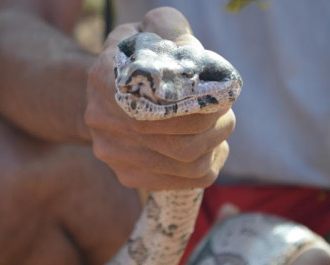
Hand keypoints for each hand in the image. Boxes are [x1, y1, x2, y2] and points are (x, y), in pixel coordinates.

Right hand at [85, 7, 235, 190]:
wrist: (106, 97)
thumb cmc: (135, 63)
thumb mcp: (145, 33)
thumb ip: (168, 29)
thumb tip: (192, 53)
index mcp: (106, 78)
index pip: (162, 99)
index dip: (200, 101)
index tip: (220, 93)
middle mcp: (103, 121)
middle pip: (177, 137)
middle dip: (215, 124)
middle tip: (226, 110)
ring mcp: (114, 154)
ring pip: (185, 162)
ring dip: (216, 144)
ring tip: (221, 126)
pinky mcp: (127, 175)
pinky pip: (183, 182)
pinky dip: (208, 166)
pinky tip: (210, 150)